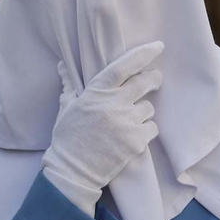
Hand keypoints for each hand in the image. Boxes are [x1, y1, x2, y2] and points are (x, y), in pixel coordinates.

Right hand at [41, 42, 162, 214]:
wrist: (73, 172)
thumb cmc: (68, 139)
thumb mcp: (66, 109)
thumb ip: (69, 86)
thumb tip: (61, 67)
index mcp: (96, 92)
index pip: (124, 66)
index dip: (143, 54)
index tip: (158, 46)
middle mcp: (114, 104)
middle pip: (145, 82)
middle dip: (154, 79)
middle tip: (155, 79)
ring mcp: (126, 123)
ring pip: (149, 108)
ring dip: (143, 112)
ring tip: (130, 121)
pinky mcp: (136, 141)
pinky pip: (152, 128)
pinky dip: (146, 130)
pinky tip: (133, 136)